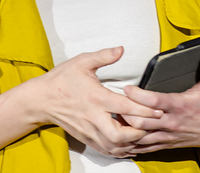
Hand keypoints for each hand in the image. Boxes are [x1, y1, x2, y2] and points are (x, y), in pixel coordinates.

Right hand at [34, 47, 164, 157]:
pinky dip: (119, 151)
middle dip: (138, 133)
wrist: (41, 99)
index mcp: (96, 97)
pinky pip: (105, 150)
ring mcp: (89, 130)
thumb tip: (121, 49)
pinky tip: (128, 145)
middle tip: (151, 126)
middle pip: (119, 135)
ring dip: (130, 144)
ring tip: (142, 135)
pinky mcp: (85, 138)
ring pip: (113, 146)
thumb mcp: (82, 61)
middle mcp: (93, 117)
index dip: (144, 110)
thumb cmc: (62, 79)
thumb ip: (104, 56)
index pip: (125, 107)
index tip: (158, 110)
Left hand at [120, 50, 199, 153]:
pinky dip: (133, 142)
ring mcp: (168, 134)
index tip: (127, 88)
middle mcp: (171, 122)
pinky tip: (122, 137)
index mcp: (179, 105)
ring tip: (114, 118)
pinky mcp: (166, 143)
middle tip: (113, 103)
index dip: (138, 96)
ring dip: (127, 129)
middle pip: (142, 121)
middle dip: (127, 113)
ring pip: (141, 136)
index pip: (154, 102)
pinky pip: (146, 147)